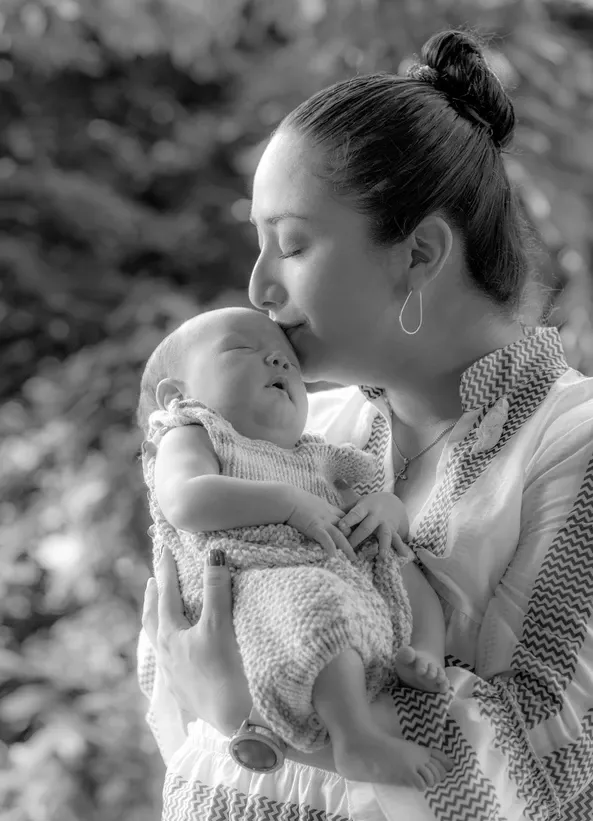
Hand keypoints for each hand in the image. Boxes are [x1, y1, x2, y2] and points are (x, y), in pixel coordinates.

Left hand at [142, 547, 251, 736]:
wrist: (236, 723)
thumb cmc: (227, 670)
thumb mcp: (220, 624)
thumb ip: (216, 587)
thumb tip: (213, 552)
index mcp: (170, 636)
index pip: (166, 595)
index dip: (167, 570)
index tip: (164, 551)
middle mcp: (166, 657)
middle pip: (152, 620)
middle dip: (154, 598)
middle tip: (154, 580)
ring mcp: (174, 678)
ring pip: (160, 643)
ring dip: (160, 623)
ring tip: (163, 612)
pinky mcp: (187, 694)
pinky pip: (171, 663)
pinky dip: (172, 647)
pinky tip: (181, 652)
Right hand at [285, 487, 356, 560]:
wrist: (287, 499)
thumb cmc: (296, 500)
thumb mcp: (313, 503)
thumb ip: (319, 510)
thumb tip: (318, 516)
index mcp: (329, 509)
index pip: (347, 518)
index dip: (353, 527)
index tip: (358, 537)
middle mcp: (329, 516)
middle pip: (347, 527)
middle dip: (354, 539)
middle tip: (359, 551)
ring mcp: (323, 522)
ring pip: (340, 535)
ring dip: (347, 548)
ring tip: (353, 559)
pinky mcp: (315, 527)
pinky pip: (326, 539)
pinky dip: (331, 548)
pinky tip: (335, 557)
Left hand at [338, 492, 411, 555]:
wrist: (393, 502)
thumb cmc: (370, 505)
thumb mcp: (358, 502)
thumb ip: (345, 510)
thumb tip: (326, 516)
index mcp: (365, 507)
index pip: (355, 513)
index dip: (348, 519)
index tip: (340, 526)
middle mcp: (376, 515)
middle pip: (367, 527)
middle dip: (358, 537)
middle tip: (349, 548)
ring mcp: (386, 524)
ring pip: (384, 535)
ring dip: (383, 546)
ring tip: (382, 556)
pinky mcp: (394, 531)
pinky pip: (398, 540)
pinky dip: (401, 548)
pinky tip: (404, 556)